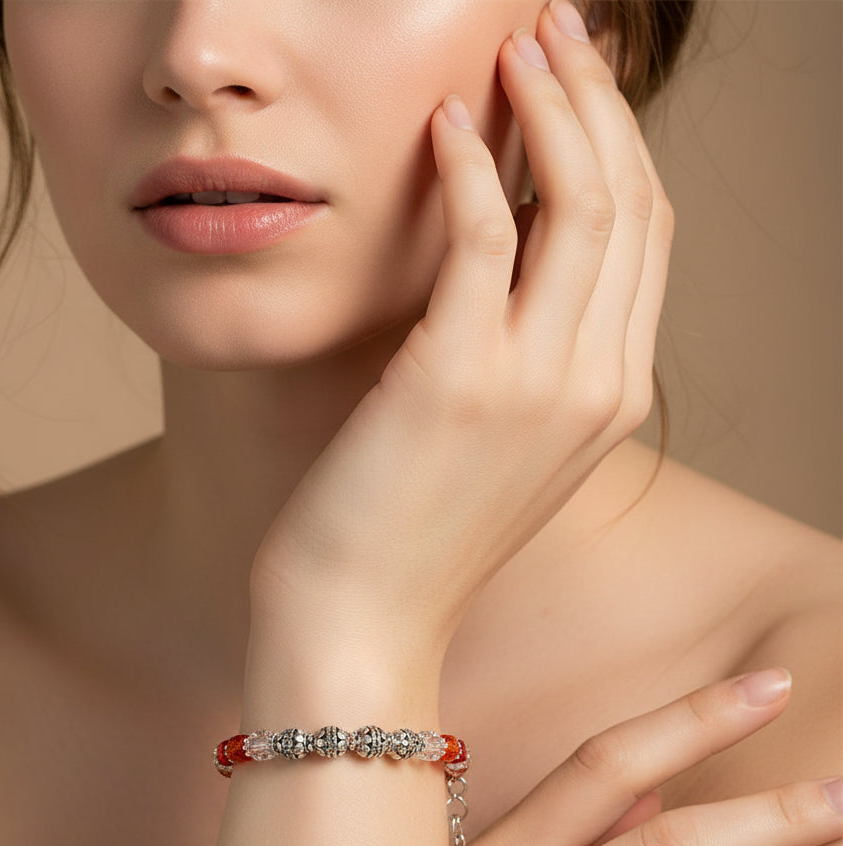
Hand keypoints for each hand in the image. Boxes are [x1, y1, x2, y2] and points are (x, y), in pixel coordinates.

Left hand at [250, 4, 670, 675]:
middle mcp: (598, 384)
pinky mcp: (458, 378)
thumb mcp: (501, 442)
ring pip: (582, 205)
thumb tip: (513, 242)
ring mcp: (538, 384)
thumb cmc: (413, 531)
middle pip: (631, 204)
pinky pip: (484, 238)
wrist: (363, 622)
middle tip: (554, 32)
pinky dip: (469, 167)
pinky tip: (443, 124)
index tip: (580, 82)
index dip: (620, 144)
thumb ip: (530, 349)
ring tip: (512, 49)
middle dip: (598, 101)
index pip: (646, 238)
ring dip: (551, 109)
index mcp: (614, 396)